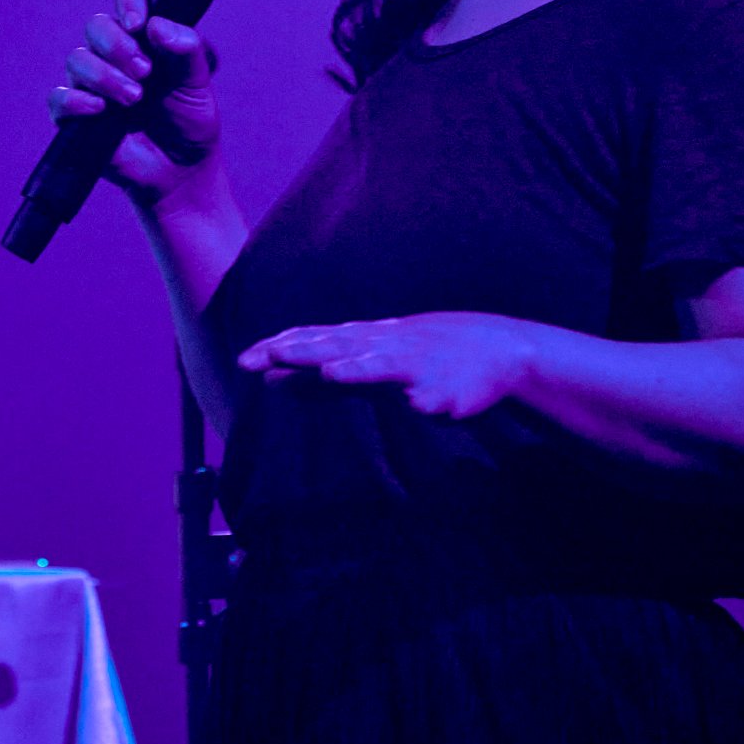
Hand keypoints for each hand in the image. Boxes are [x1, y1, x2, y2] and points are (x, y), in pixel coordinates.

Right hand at [47, 0, 220, 207]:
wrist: (182, 170)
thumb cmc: (189, 121)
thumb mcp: (198, 82)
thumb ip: (186, 49)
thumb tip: (156, 26)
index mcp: (143, 37)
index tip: (138, 22)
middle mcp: (113, 54)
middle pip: (96, 25)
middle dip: (117, 45)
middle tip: (145, 72)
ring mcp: (92, 85)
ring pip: (76, 59)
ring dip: (105, 75)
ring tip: (134, 98)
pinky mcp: (76, 117)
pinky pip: (59, 98)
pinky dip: (76, 100)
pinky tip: (100, 110)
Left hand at [236, 312, 535, 417]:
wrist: (500, 351)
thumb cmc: (426, 356)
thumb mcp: (369, 360)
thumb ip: (323, 373)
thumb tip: (270, 379)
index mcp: (367, 340)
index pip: (316, 339)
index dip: (281, 347)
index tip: (244, 358)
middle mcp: (388, 345)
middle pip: (338, 346)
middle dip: (301, 353)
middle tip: (263, 359)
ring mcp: (418, 365)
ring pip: (382, 365)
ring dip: (357, 368)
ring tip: (329, 372)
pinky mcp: (447, 391)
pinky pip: (432, 397)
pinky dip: (420, 397)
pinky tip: (413, 404)